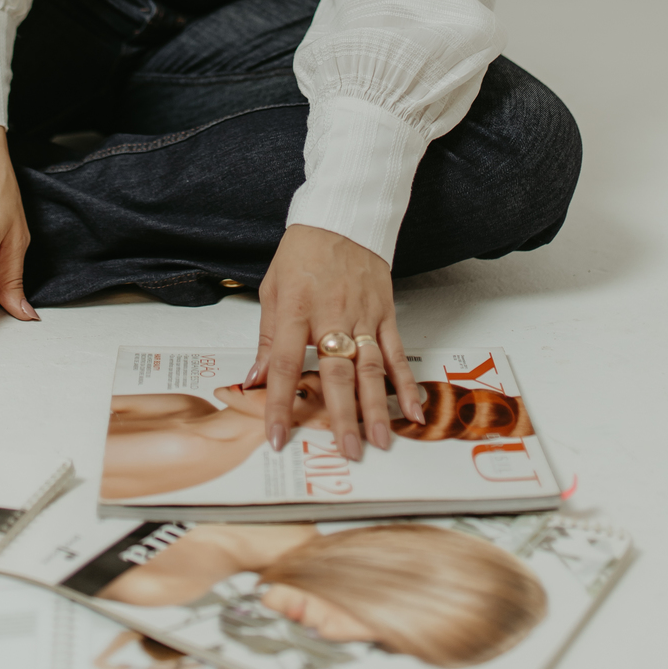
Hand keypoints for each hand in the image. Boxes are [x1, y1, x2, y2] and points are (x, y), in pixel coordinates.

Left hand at [246, 224, 425, 461]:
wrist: (342, 216)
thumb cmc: (302, 253)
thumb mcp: (272, 288)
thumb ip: (267, 338)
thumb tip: (255, 380)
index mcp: (296, 309)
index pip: (284, 363)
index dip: (279, 403)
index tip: (277, 437)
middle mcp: (332, 315)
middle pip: (336, 372)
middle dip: (340, 415)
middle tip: (346, 451)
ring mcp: (363, 316)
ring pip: (370, 368)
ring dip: (375, 408)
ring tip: (379, 442)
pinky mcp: (385, 313)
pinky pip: (396, 353)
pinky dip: (406, 384)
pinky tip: (412, 411)